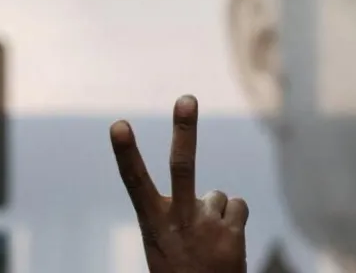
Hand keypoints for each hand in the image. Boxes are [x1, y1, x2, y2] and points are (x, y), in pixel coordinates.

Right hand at [110, 95, 248, 272]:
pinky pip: (237, 208)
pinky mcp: (232, 233)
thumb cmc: (181, 268)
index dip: (126, 152)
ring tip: (208, 242)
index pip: (134, 182)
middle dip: (184, 130)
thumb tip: (215, 193)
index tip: (118, 124)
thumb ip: (181, 212)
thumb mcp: (167, 240)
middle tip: (186, 98)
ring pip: (217, 196)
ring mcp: (207, 226)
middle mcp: (179, 220)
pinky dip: (234, 221)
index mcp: (152, 222)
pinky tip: (226, 243)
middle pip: (183, 166)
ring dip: (215, 213)